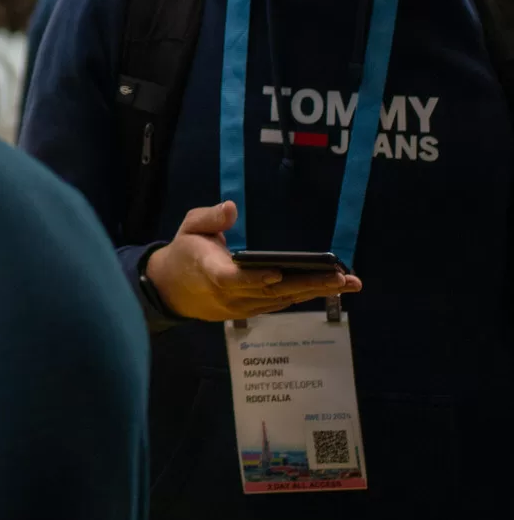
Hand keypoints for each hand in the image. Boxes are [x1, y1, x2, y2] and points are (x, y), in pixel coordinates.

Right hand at [146, 201, 360, 321]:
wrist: (171, 289)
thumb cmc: (185, 252)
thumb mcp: (189, 227)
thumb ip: (209, 218)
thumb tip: (231, 208)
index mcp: (208, 270)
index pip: (232, 279)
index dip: (254, 278)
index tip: (278, 273)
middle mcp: (228, 295)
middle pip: (270, 292)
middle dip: (307, 284)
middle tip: (340, 278)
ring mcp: (241, 307)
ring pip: (281, 300)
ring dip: (315, 292)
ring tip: (348, 283)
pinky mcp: (251, 311)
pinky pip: (280, 303)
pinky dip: (305, 295)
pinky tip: (330, 288)